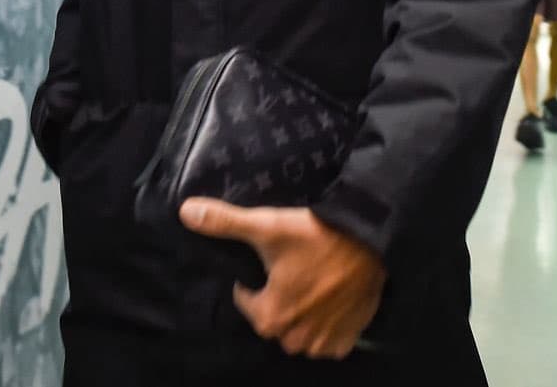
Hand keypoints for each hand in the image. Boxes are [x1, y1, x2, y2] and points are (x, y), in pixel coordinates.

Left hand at [181, 198, 385, 359]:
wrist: (372, 242)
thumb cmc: (316, 236)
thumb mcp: (267, 226)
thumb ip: (224, 222)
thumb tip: (185, 211)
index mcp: (269, 317)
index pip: (247, 299)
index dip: (255, 277)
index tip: (274, 258)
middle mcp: (294, 340)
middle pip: (272, 317)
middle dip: (278, 296)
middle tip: (294, 266)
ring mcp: (322, 343)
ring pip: (298, 329)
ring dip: (301, 311)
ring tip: (313, 279)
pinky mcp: (346, 341)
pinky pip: (325, 337)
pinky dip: (325, 322)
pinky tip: (330, 297)